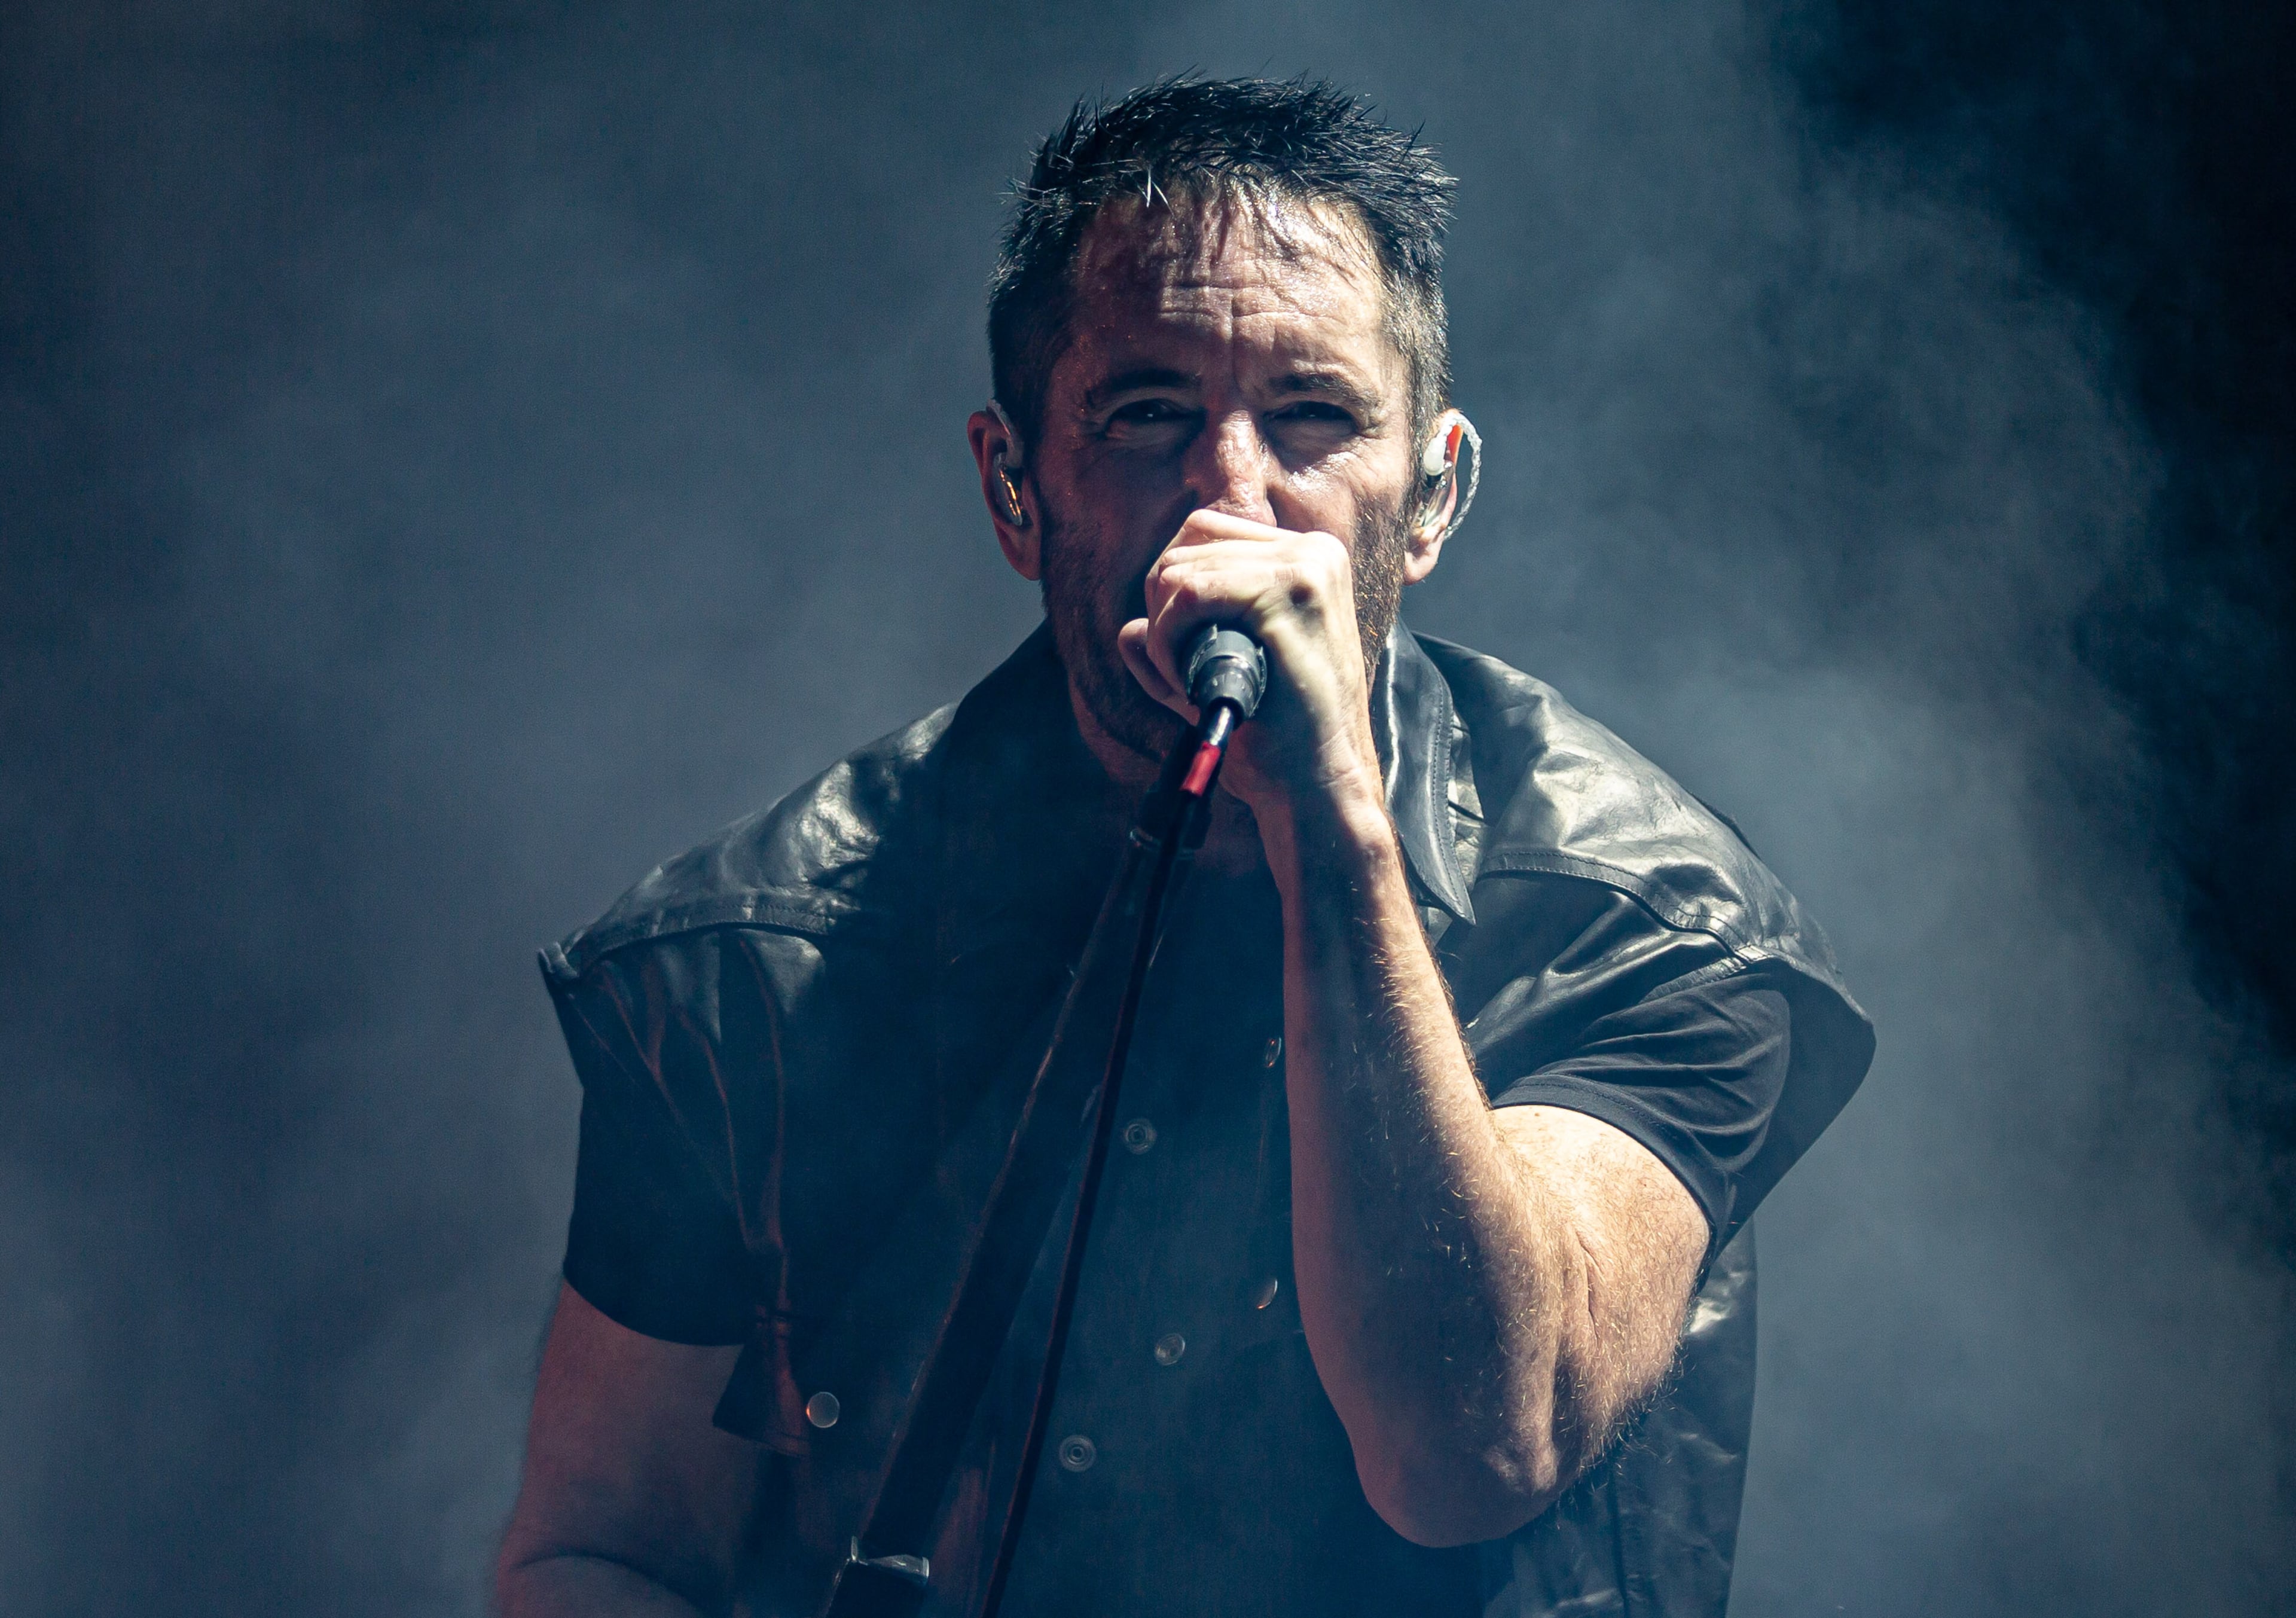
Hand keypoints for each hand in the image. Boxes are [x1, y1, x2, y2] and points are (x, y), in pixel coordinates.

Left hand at [1116, 510, 1385, 821]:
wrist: (1317, 781)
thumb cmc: (1274, 734)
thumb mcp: (1219, 676)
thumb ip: (1175, 646)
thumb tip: (1128, 630)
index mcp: (1305, 558)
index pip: (1204, 533)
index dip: (1171, 592)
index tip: (1184, 652)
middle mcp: (1313, 550)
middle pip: (1186, 545)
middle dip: (1163, 614)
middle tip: (1184, 674)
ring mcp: (1306, 565)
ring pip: (1180, 571)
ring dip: (1164, 634)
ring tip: (1190, 682)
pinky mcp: (1290, 591)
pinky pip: (1189, 596)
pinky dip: (1169, 642)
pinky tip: (1189, 682)